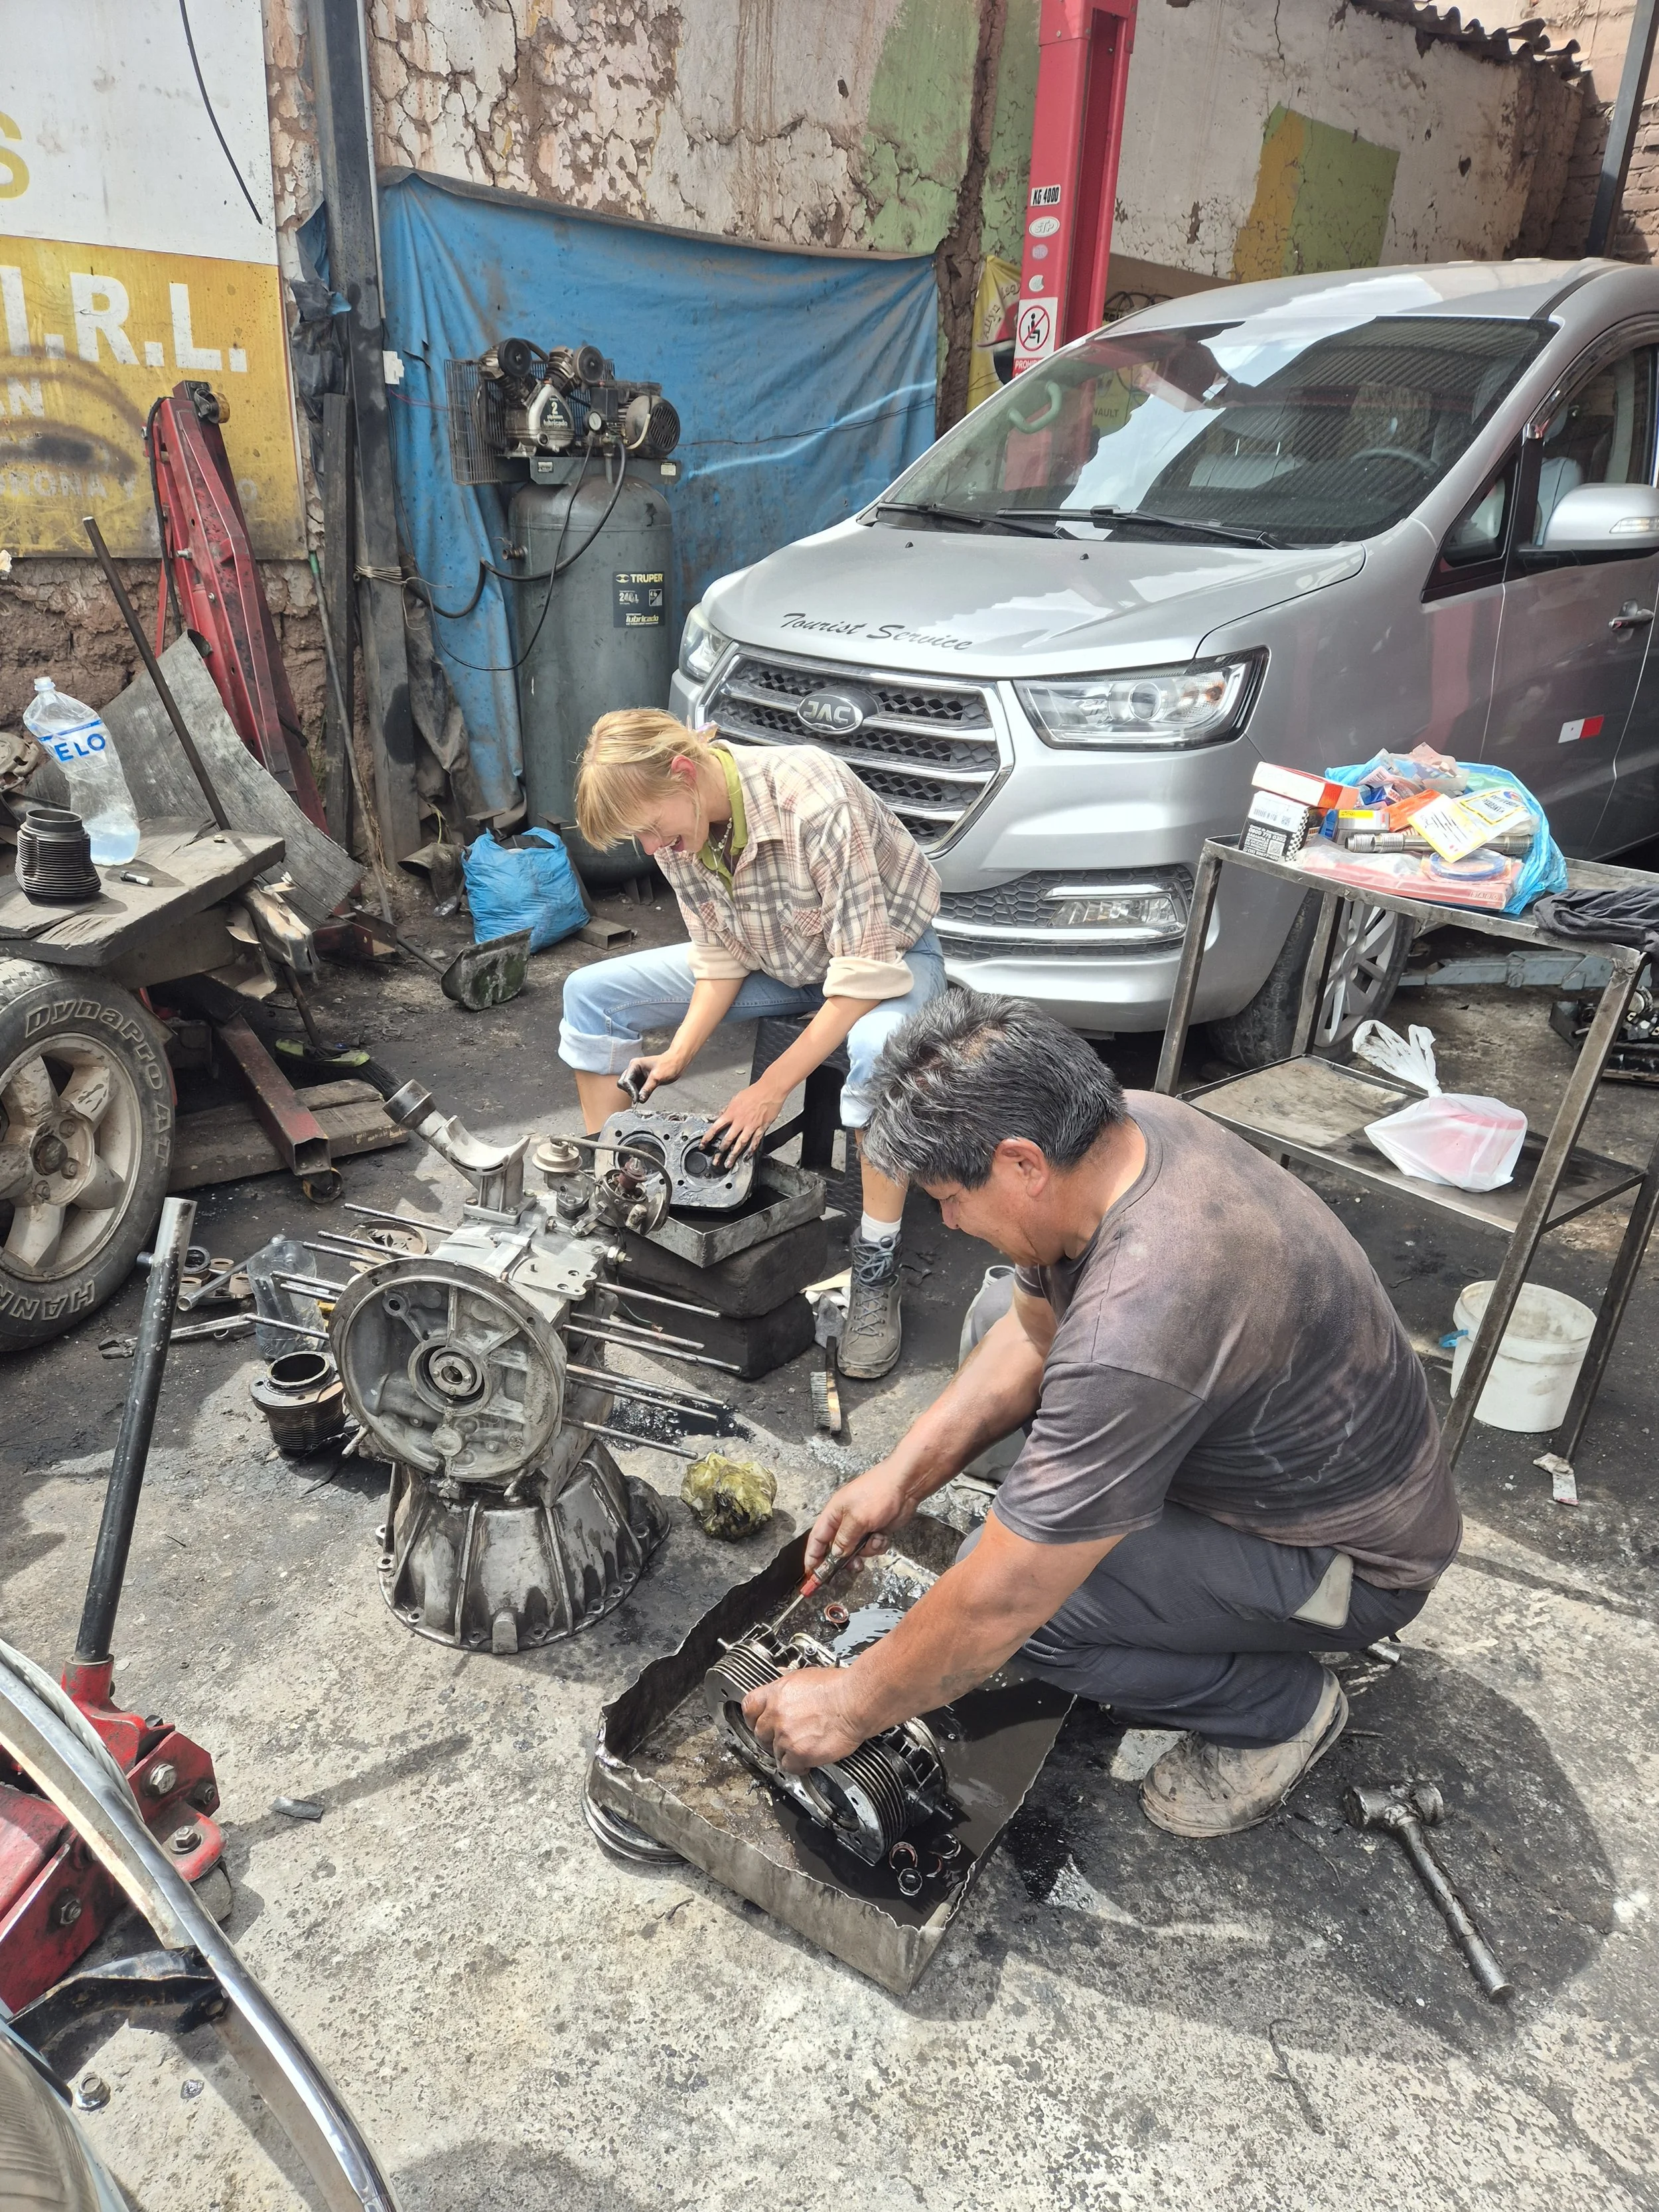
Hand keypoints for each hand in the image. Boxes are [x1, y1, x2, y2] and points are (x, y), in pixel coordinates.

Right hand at [623, 1053, 681, 1100]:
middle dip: (631, 1091)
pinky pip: (636, 1089)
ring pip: (628, 1088)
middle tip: (640, 1097)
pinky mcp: (642, 1081)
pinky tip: (645, 1095)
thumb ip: (648, 1088)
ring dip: (634, 1093)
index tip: (637, 1098)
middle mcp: (634, 1070)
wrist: (677, 1063)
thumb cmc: (668, 1065)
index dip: (631, 1090)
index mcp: (635, 1065)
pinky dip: (638, 1093)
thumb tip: (640, 1099)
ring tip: (644, 1096)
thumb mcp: (657, 1077)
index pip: (626, 1080)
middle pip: (624, 1084)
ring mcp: (637, 1075)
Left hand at [706, 1076, 788, 1160]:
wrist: (770, 1090)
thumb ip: (727, 1109)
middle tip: (716, 1161)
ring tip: (729, 1163)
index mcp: (731, 1113)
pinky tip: (746, 1156)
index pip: (716, 1127)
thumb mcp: (736, 1098)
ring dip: (733, 1155)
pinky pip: (755, 1141)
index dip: (708, 1137)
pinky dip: (750, 1150)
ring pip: (740, 1144)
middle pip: (727, 1139)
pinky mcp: (761, 1128)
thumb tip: (719, 1116)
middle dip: (720, 1152)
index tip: (703, 1145)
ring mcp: (751, 1126)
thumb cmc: (754, 1092)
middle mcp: (740, 1121)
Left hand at [742, 1665, 864, 1773]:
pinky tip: (807, 1760)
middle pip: (760, 1733)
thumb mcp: (805, 1675)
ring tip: (802, 1747)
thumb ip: (788, 1683)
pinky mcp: (798, 1753)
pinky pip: (788, 1766)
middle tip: (784, 1738)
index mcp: (776, 1693)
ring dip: (787, 1752)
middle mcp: (776, 1714)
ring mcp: (785, 1735)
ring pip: (775, 1751)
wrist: (854, 1702)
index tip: (757, 1723)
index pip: (749, 1707)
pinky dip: (798, 1766)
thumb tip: (781, 1677)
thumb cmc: (838, 1687)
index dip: (752, 1718)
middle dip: (771, 1737)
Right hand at [805, 1460, 916, 1576]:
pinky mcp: (876, 1530)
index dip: (812, 1556)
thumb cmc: (876, 1495)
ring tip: (873, 1543)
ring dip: (865, 1551)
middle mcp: (844, 1522)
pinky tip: (883, 1535)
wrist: (905, 1485)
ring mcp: (861, 1527)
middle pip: (837, 1548)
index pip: (817, 1538)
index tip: (811, 1574)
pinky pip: (871, 1546)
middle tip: (853, 1567)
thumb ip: (844, 1539)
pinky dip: (878, 1544)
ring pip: (856, 1550)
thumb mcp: (857, 1518)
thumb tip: (835, 1555)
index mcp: (833, 1515)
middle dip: (844, 1559)